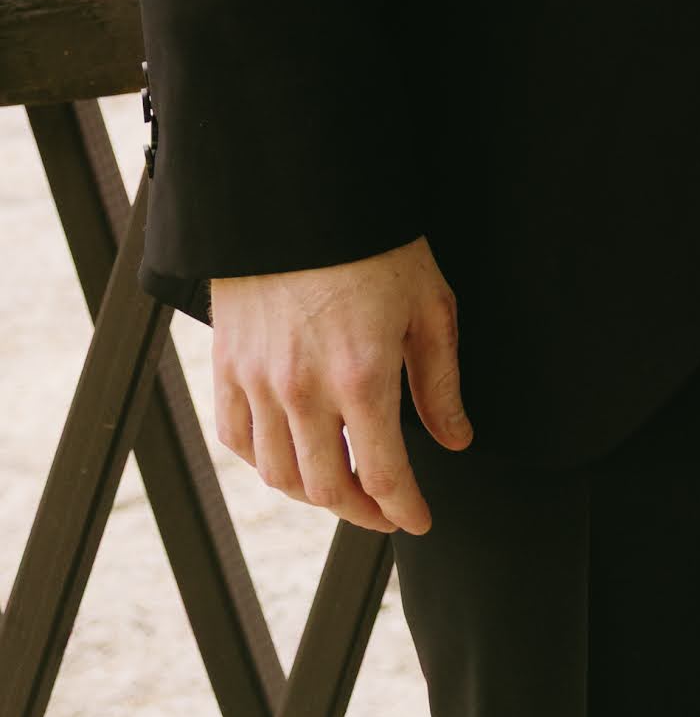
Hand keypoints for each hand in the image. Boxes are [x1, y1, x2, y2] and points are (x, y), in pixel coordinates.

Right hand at [209, 242, 466, 536]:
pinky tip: (289, 457)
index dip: (405, 509)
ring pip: (278, 474)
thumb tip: (455, 441)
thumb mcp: (430, 307)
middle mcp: (303, 390)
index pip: (384, 474)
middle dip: (363, 511)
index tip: (419, 521)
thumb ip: (440, 384)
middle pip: (327, 488)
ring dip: (313, 493)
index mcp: (363, 378)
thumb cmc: (377, 245)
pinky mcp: (228, 366)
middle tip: (385, 510)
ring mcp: (258, 381)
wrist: (303, 196)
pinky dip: (263, 462)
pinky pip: (236, 438)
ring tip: (342, 487)